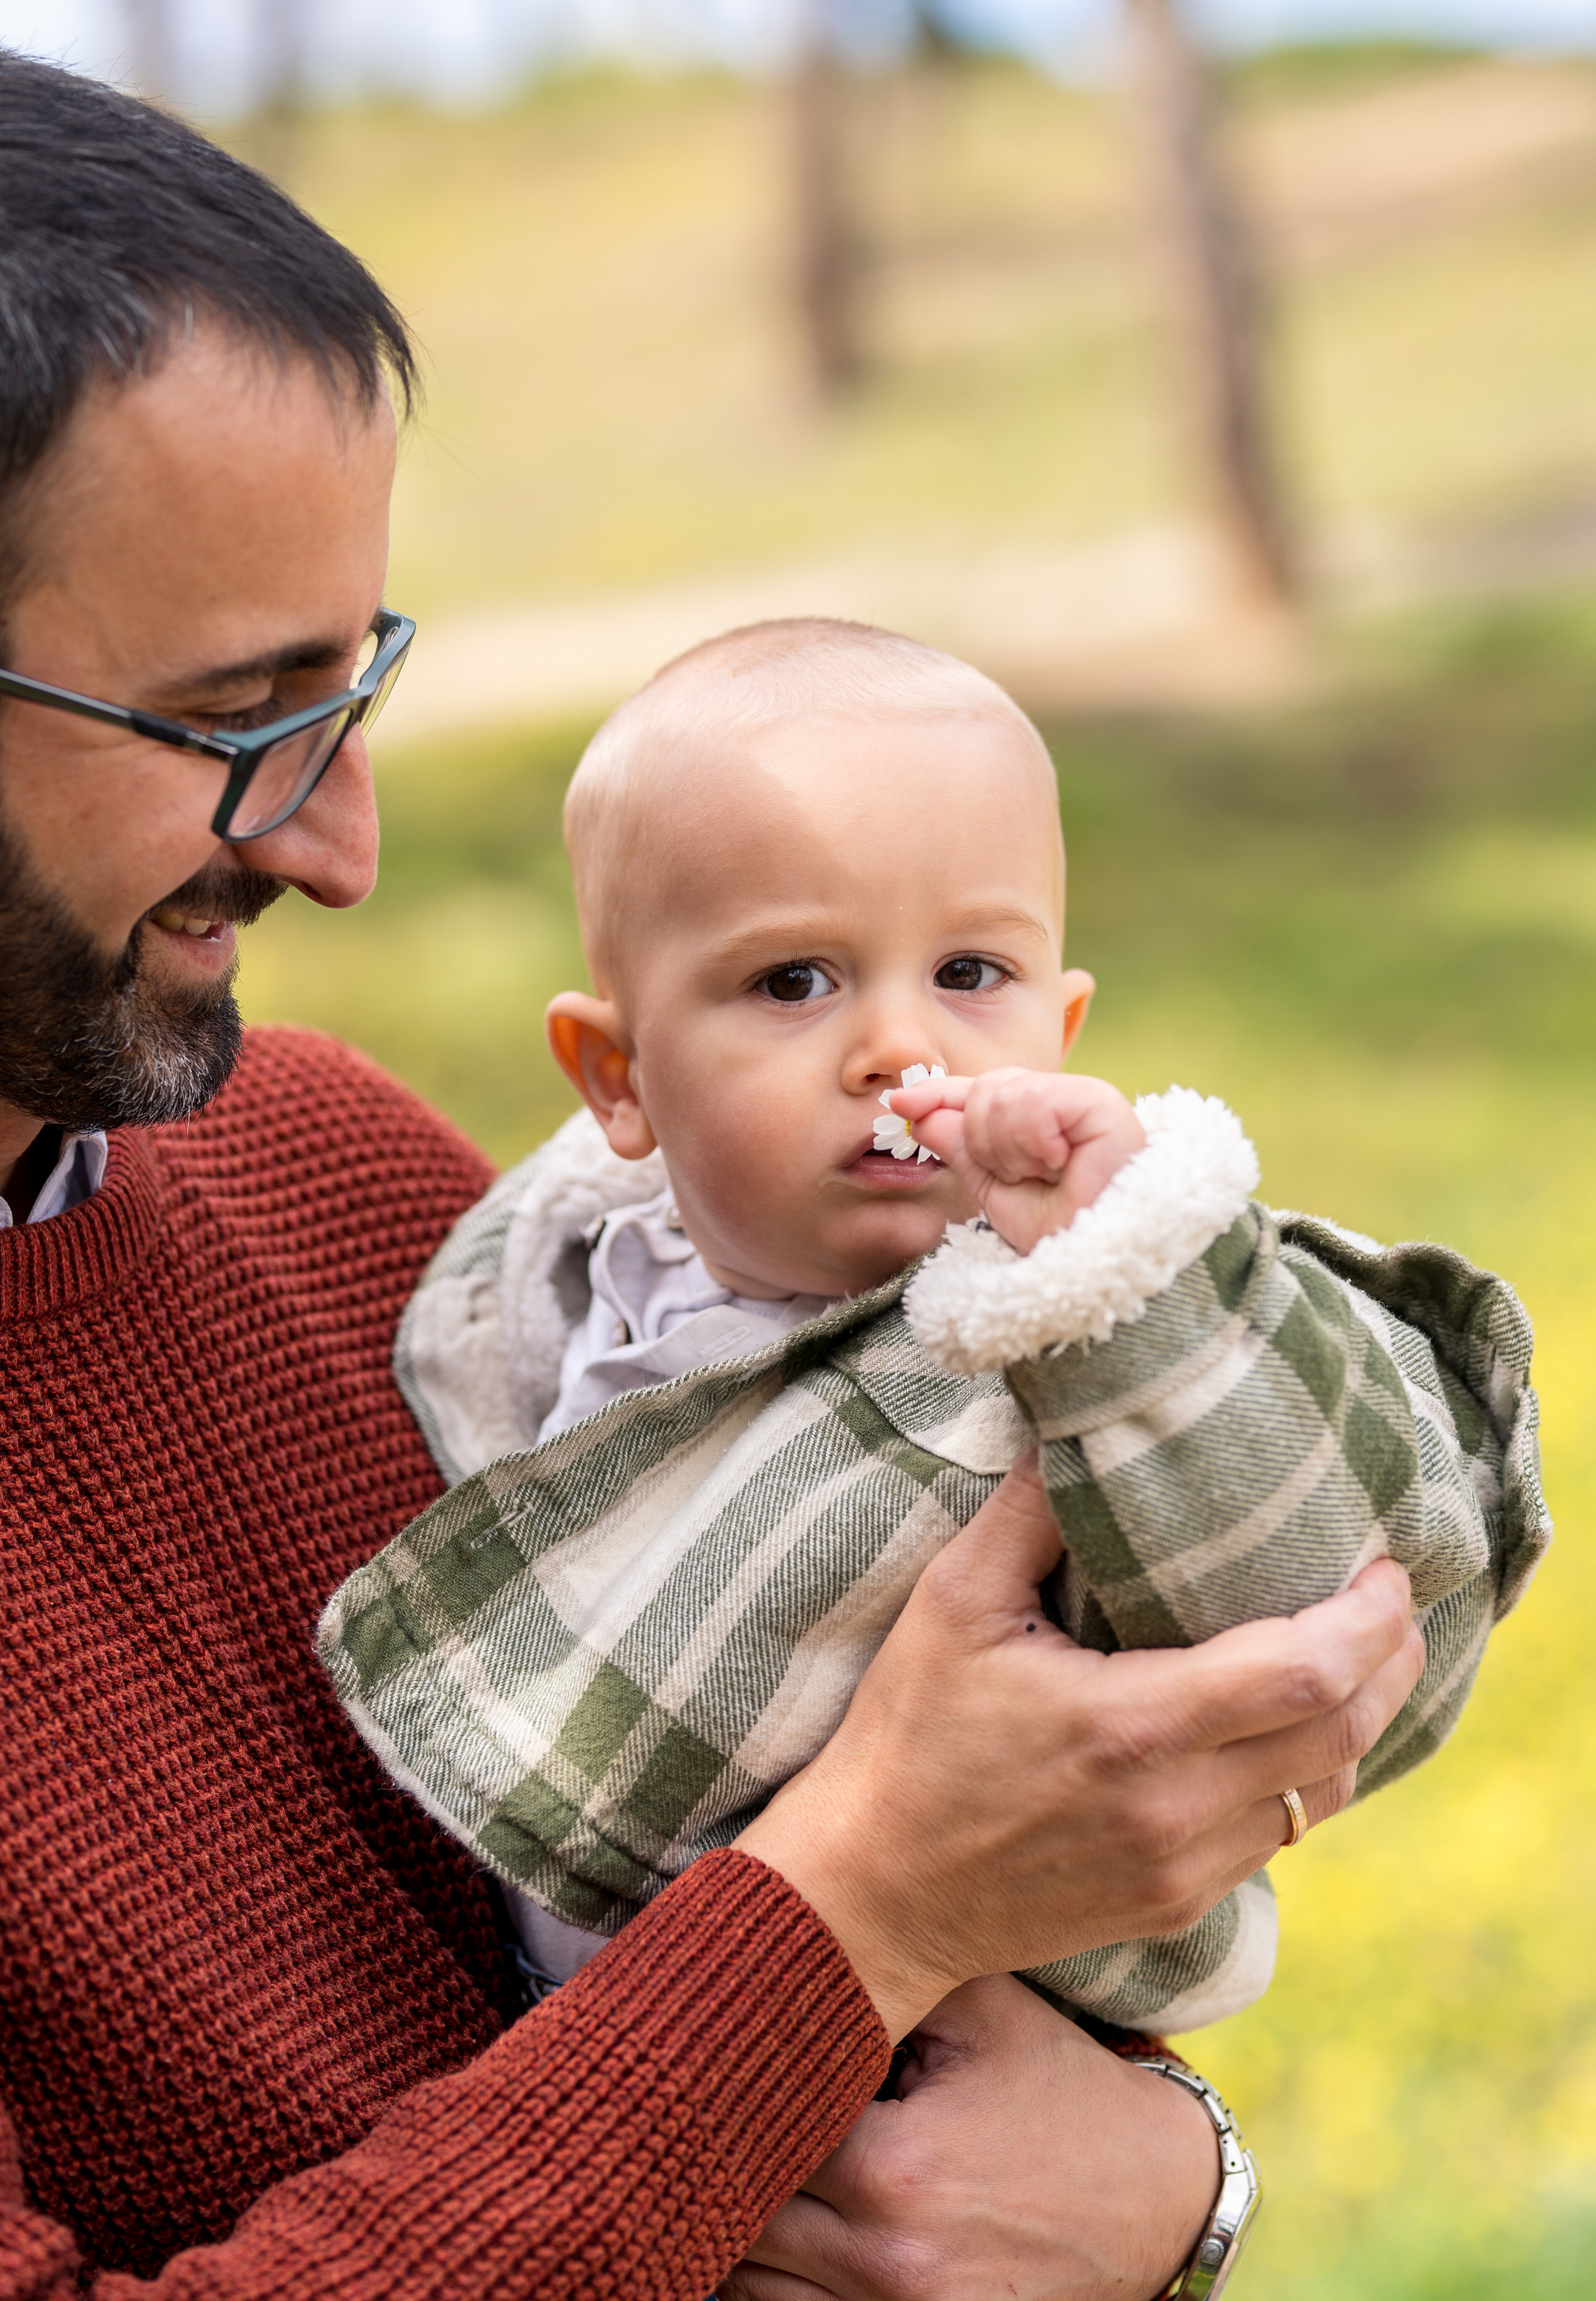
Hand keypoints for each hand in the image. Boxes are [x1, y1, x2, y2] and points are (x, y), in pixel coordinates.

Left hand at [721, 1975, 1217, 2300]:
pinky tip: (770, 2235)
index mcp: (892, 2169)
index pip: (755, 2132)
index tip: (712, 2055)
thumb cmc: (1061, 2092)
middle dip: (724, 2163)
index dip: (729, 2090)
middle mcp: (885, 2262)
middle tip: (708, 2110)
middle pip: (739, 2223)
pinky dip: (772, 2286)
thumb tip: (794, 1926)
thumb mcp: (984, 2011)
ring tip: (731, 2171)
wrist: (1159, 2200)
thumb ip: (890, 1968)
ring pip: (749, 2292)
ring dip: (735, 2235)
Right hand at [737, 1456, 1422, 2039]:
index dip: (1369, 1617)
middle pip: (1344, 1731)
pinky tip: (1291, 1726)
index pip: (1307, 1673)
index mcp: (1134, 1727)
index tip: (1383, 1565)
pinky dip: (1308, 1772)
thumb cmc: (908, 1739)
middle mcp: (1176, 1808)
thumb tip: (1074, 1425)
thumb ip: (1026, 1512)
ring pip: (1326, 1790)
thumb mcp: (952, 1603)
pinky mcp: (1176, 1902)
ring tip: (1359, 1652)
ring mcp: (1183, 1867)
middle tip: (1390, 1595)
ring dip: (1361, 1717)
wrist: (873, 1893)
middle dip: (1390, 1658)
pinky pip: (1280, 1835)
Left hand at [889, 1069, 1145, 1253]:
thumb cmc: (1059, 1241)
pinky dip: (1031, 1140)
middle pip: (987, 1086)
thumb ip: (963, 1149)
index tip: (898, 1102)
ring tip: (1043, 1175)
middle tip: (1016, 1176)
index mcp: (1043, 1123)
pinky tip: (1057, 1164)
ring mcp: (1087, 1100)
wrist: (1097, 1273)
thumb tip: (921, 1115)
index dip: (938, 1094)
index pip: (982, 1091)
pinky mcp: (1102, 1105)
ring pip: (1003, 1092)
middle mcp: (1067, 1104)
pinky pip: (1033, 1100)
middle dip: (982, 1140)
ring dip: (1007, 1148)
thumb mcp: (996, 1194)